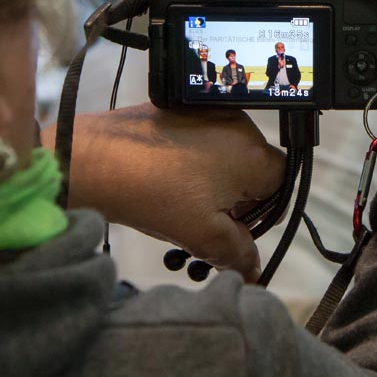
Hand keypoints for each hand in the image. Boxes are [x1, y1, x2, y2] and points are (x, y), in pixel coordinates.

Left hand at [41, 104, 284, 281]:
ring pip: (226, 157)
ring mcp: (208, 112)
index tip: (240, 235)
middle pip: (254, 171)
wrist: (93, 158)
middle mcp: (238, 124)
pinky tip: (166, 188)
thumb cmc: (155, 195)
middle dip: (236, 205)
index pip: (283, 186)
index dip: (266, 216)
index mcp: (253, 152)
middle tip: (207, 231)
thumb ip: (238, 253)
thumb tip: (254, 268)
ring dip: (214, 188)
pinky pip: (203, 141)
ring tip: (181, 214)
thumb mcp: (202, 235)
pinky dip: (194, 167)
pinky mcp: (181, 109)